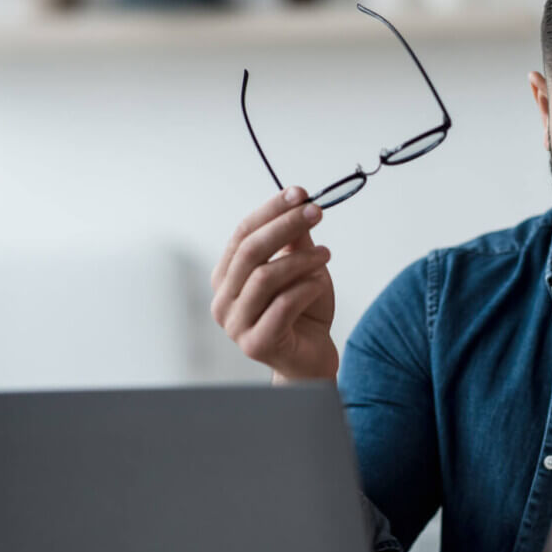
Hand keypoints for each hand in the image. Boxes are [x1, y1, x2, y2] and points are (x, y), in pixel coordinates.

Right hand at [210, 186, 337, 380]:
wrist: (311, 358)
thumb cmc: (303, 312)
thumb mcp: (300, 268)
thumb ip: (294, 240)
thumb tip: (298, 201)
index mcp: (227, 276)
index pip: (242, 234)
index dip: (270, 211)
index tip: (299, 193)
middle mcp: (223, 300)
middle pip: (250, 251)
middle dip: (285, 226)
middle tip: (316, 212)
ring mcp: (235, 325)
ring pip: (265, 277)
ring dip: (301, 260)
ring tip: (327, 254)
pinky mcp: (256, 344)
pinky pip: (283, 305)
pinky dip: (306, 288)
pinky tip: (321, 283)